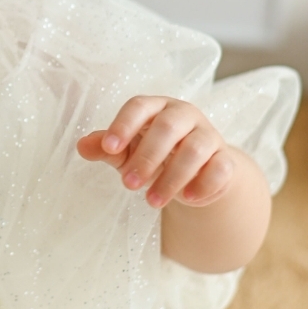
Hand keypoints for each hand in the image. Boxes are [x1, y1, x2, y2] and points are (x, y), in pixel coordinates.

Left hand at [77, 96, 232, 209]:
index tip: (108, 148)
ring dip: (171, 177)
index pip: (139, 106)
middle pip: (168, 126)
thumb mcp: (127, 152)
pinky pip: (220, 168)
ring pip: (195, 149)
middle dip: (146, 156)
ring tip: (151, 202)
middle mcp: (185, 115)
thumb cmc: (155, 156)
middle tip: (128, 185)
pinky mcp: (226, 160)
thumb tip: (82, 146)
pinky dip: (204, 184)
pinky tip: (187, 198)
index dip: (123, 125)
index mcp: (157, 108)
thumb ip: (106, 149)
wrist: (196, 174)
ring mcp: (208, 136)